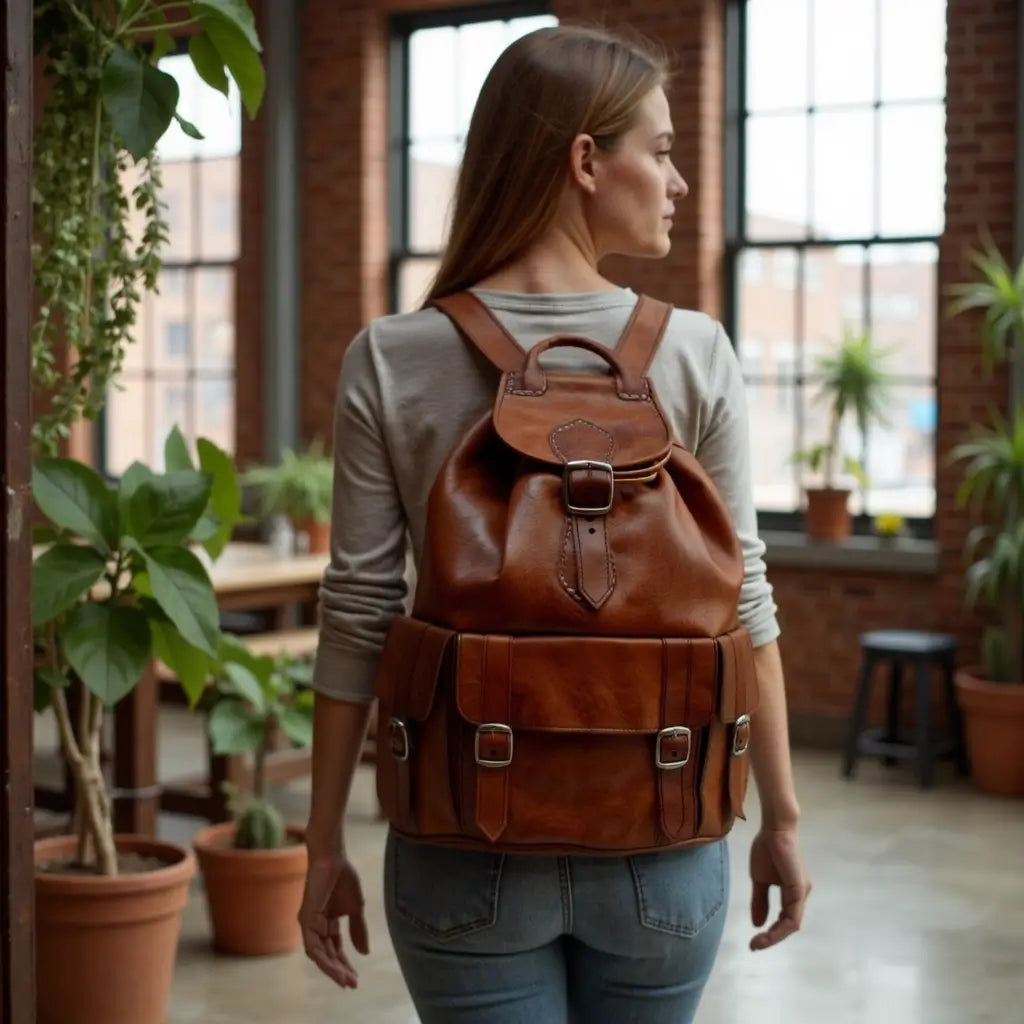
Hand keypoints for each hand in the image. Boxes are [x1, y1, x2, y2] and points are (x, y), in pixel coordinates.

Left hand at [299, 852, 368, 987]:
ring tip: (345, 980)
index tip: (356, 978)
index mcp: (327, 923)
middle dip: (339, 970)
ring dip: (332, 969)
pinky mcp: (306, 919)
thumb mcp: (356, 908)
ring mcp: (309, 924)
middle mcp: (315, 926)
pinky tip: (334, 967)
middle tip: (352, 984)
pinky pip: (312, 946)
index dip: (345, 964)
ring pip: (319, 955)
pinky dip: (323, 958)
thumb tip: (364, 953)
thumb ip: (358, 929)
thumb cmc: (343, 877)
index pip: (336, 949)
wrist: (334, 857)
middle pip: (327, 955)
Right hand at [748, 827, 810, 950]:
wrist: (774, 829)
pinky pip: (792, 917)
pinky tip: (769, 932)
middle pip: (788, 925)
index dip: (770, 933)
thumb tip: (757, 924)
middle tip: (754, 946)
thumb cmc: (767, 849)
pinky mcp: (799, 889)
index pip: (784, 920)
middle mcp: (800, 895)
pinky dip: (781, 928)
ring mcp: (801, 893)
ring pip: (792, 924)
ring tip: (759, 942)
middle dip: (772, 939)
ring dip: (775, 936)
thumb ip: (760, 901)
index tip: (753, 942)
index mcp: (792, 893)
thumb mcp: (759, 879)